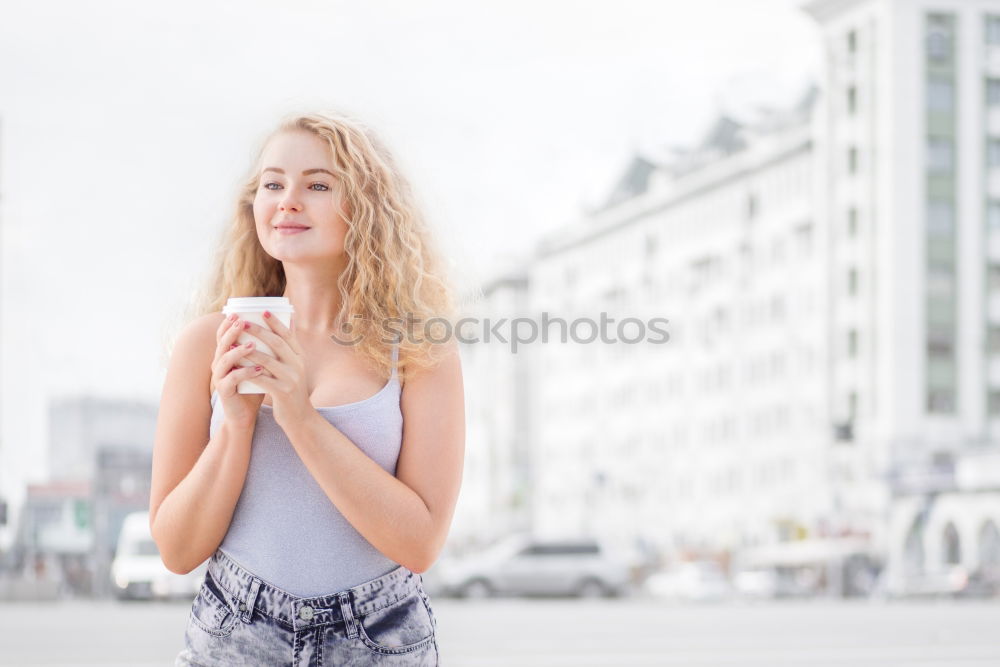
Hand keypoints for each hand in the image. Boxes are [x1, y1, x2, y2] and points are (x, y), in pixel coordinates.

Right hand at [211, 314, 265, 426]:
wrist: (246, 413)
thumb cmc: (256, 384)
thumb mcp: (264, 363)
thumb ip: (271, 344)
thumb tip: (290, 322)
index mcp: (227, 354)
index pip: (224, 334)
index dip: (228, 323)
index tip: (238, 312)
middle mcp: (220, 363)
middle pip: (222, 343)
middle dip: (232, 332)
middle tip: (243, 323)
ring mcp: (220, 377)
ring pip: (225, 360)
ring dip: (239, 352)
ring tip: (252, 345)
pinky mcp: (224, 391)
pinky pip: (232, 379)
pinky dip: (244, 373)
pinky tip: (257, 370)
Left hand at [240, 310, 310, 426]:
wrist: (300, 417)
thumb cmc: (292, 389)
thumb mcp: (296, 366)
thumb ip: (291, 346)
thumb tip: (289, 319)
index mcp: (300, 357)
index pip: (288, 335)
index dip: (276, 322)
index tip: (263, 311)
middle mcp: (298, 366)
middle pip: (277, 344)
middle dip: (259, 331)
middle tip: (243, 322)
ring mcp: (291, 379)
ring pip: (268, 360)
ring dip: (249, 350)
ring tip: (235, 342)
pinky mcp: (282, 393)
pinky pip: (262, 379)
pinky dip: (248, 372)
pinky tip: (236, 367)